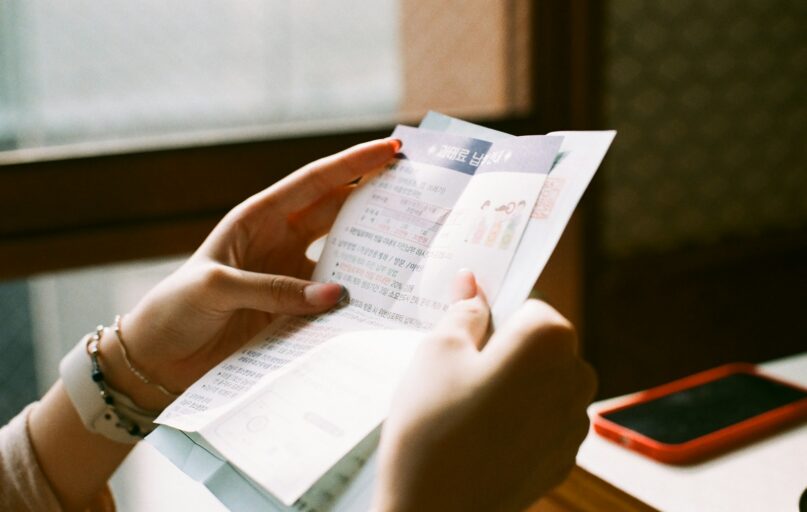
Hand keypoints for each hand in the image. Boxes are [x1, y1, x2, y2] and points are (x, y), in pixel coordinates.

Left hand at [106, 138, 399, 404]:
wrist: (158, 358)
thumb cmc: (176, 309)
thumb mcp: (219, 288)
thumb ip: (276, 289)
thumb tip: (337, 294)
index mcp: (258, 218)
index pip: (315, 182)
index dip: (354, 163)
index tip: (391, 148)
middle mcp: (279, 241)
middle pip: (336, 211)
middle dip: (374, 197)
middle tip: (417, 192)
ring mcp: (289, 275)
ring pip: (341, 253)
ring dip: (371, 248)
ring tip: (411, 245)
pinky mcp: (293, 308)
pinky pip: (331, 296)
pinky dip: (355, 295)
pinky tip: (380, 298)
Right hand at [373, 271, 596, 511]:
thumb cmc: (432, 428)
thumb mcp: (436, 352)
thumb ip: (463, 311)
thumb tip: (471, 283)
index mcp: (549, 340)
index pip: (528, 304)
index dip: (493, 315)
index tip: (466, 332)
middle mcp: (574, 379)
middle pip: (542, 344)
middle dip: (506, 350)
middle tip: (458, 372)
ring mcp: (573, 424)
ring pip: (544, 383)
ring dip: (514, 385)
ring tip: (466, 408)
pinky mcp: (562, 458)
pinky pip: (543, 421)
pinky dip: (519, 421)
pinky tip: (481, 436)